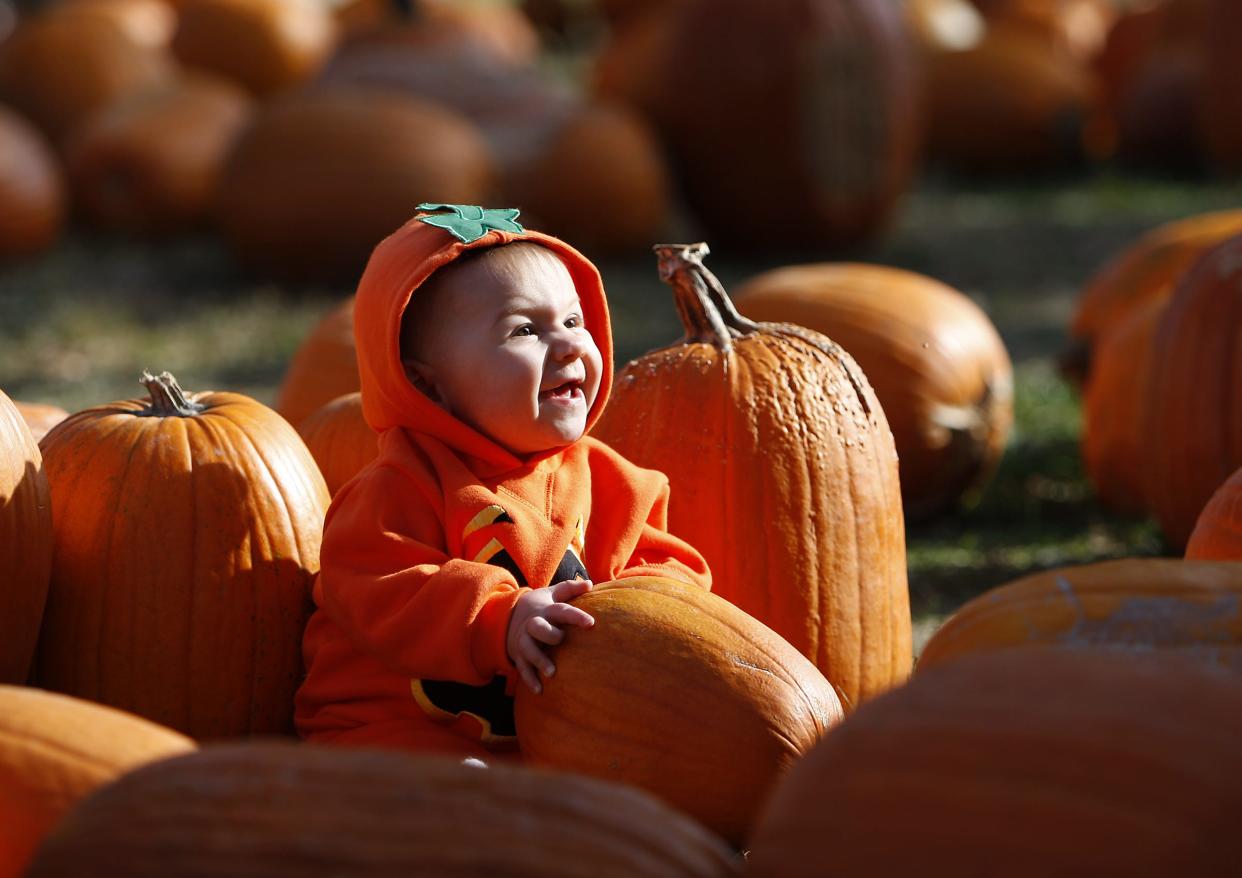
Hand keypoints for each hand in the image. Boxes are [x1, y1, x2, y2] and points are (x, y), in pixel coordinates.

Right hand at [506, 579, 593, 693]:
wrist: (508, 617)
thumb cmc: (540, 607)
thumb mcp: (552, 594)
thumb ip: (570, 589)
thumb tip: (590, 584)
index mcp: (546, 610)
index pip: (562, 610)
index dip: (576, 616)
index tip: (591, 623)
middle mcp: (533, 624)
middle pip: (537, 627)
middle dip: (548, 634)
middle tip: (560, 639)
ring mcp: (524, 641)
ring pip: (528, 649)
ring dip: (539, 660)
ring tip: (552, 673)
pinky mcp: (519, 655)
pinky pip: (523, 668)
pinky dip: (530, 679)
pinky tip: (540, 691)